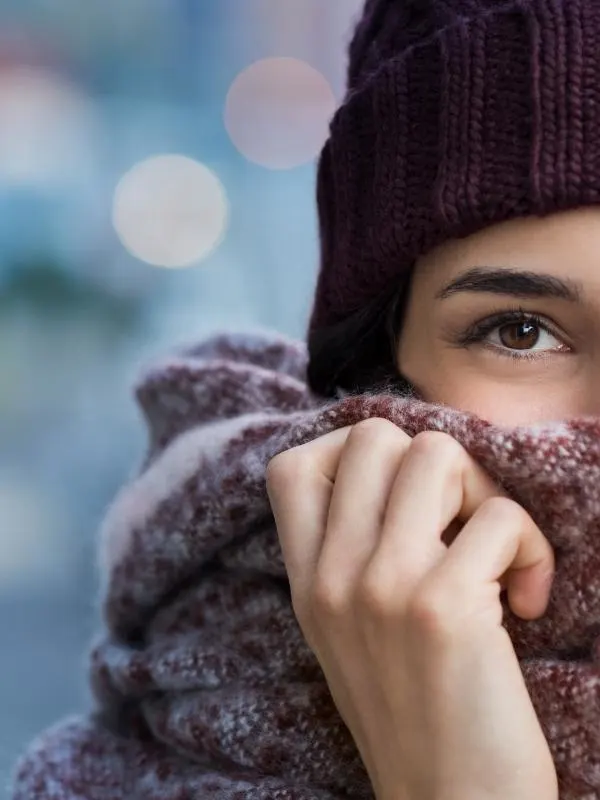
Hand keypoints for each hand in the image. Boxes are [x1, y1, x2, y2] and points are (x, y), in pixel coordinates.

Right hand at [265, 419, 557, 799]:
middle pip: (374, 436)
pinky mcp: (444, 606)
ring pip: (436, 453)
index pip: (292, 466)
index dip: (352, 454)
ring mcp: (383, 587)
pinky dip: (531, 550)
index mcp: (307, 583)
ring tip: (495, 553)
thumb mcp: (348, 632)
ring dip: (485, 493)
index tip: (400, 496)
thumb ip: (351, 555)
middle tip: (458, 522)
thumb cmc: (414, 715)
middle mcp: (333, 576)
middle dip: (433, 463)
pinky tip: (527, 602)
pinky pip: (501, 518)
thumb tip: (402, 472)